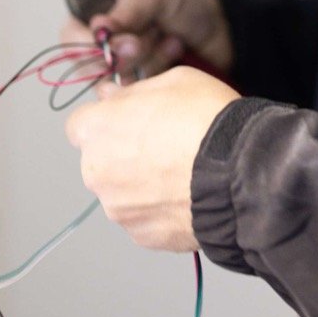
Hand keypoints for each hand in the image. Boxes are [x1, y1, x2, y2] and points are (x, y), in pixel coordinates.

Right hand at [58, 0, 233, 83]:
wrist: (223, 28)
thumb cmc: (185, 3)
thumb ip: (128, 8)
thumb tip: (99, 27)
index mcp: (102, 15)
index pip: (72, 35)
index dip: (86, 45)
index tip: (111, 44)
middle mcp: (109, 45)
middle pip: (92, 65)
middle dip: (122, 56)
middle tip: (143, 43)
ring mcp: (127, 70)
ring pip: (116, 83)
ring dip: (146, 62)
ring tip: (169, 41)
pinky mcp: (145, 90)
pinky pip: (140, 95)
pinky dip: (159, 74)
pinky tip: (176, 53)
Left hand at [65, 65, 240, 250]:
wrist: (237, 171)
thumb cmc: (206, 121)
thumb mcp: (174, 81)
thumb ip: (133, 91)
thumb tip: (113, 95)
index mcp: (98, 129)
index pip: (79, 125)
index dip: (106, 120)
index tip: (127, 119)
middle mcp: (97, 172)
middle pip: (100, 161)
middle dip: (123, 152)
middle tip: (163, 143)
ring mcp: (118, 208)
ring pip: (122, 192)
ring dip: (142, 183)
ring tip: (182, 171)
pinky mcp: (142, 235)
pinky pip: (144, 218)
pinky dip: (160, 208)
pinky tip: (187, 193)